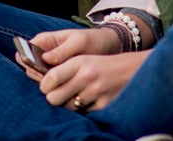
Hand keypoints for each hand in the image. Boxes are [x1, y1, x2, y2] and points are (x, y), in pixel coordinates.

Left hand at [31, 27, 148, 112]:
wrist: (130, 70)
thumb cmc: (100, 65)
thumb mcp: (82, 60)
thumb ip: (62, 68)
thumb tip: (42, 83)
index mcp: (79, 62)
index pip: (51, 77)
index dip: (44, 85)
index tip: (45, 87)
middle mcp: (86, 76)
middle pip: (54, 98)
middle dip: (52, 98)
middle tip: (56, 94)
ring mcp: (96, 92)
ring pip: (67, 107)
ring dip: (67, 104)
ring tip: (74, 95)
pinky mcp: (104, 105)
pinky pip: (83, 113)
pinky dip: (82, 108)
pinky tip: (87, 100)